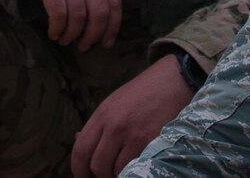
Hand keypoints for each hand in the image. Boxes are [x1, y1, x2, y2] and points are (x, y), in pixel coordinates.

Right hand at [19, 0, 121, 51]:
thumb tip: (93, 5)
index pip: (114, 2)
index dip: (113, 26)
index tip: (107, 41)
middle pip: (100, 13)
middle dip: (94, 35)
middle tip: (85, 46)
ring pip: (79, 17)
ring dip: (73, 35)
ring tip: (65, 40)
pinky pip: (58, 14)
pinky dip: (58, 28)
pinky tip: (53, 32)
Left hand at [71, 54, 194, 177]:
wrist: (173, 81)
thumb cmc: (143, 94)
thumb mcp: (114, 103)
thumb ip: (98, 125)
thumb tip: (77, 140)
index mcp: (102, 114)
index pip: (80, 150)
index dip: (78, 168)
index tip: (83, 175)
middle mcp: (114, 126)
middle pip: (96, 165)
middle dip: (99, 175)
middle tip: (105, 175)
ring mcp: (133, 136)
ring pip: (115, 171)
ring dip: (117, 174)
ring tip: (123, 169)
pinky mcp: (151, 143)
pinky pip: (135, 168)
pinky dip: (133, 171)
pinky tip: (137, 165)